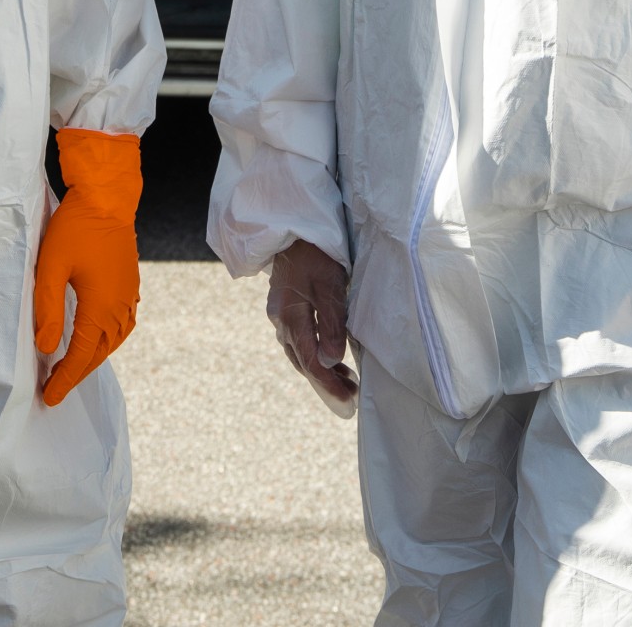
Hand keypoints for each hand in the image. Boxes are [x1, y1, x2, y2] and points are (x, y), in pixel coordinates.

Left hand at [35, 129, 141, 405]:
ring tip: (72, 369)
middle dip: (77, 374)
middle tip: (54, 389)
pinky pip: (122, 324)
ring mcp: (128, 295)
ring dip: (93, 358)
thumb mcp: (50, 268)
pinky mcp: (130, 284)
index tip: (50, 398)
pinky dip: (108, 340)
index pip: (80, 355)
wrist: (107, 197)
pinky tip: (96, 338)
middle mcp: (119, 306)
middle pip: (98, 353)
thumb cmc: (74, 228)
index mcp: (100, 307)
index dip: (64, 379)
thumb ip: (48, 310)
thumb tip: (46, 348)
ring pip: (113, 341)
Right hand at [266, 239, 356, 408]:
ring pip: (300, 353)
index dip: (330, 386)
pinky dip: (315, 355)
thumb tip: (331, 362)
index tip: (349, 404)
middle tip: (350, 403)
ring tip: (347, 384)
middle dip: (327, 385)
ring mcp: (281, 314)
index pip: (311, 362)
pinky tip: (331, 359)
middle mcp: (281, 320)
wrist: (295, 227)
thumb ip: (331, 325)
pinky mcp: (286, 308)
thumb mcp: (329, 286)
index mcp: (290, 317)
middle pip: (303, 362)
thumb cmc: (317, 253)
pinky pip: (299, 341)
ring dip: (322, 371)